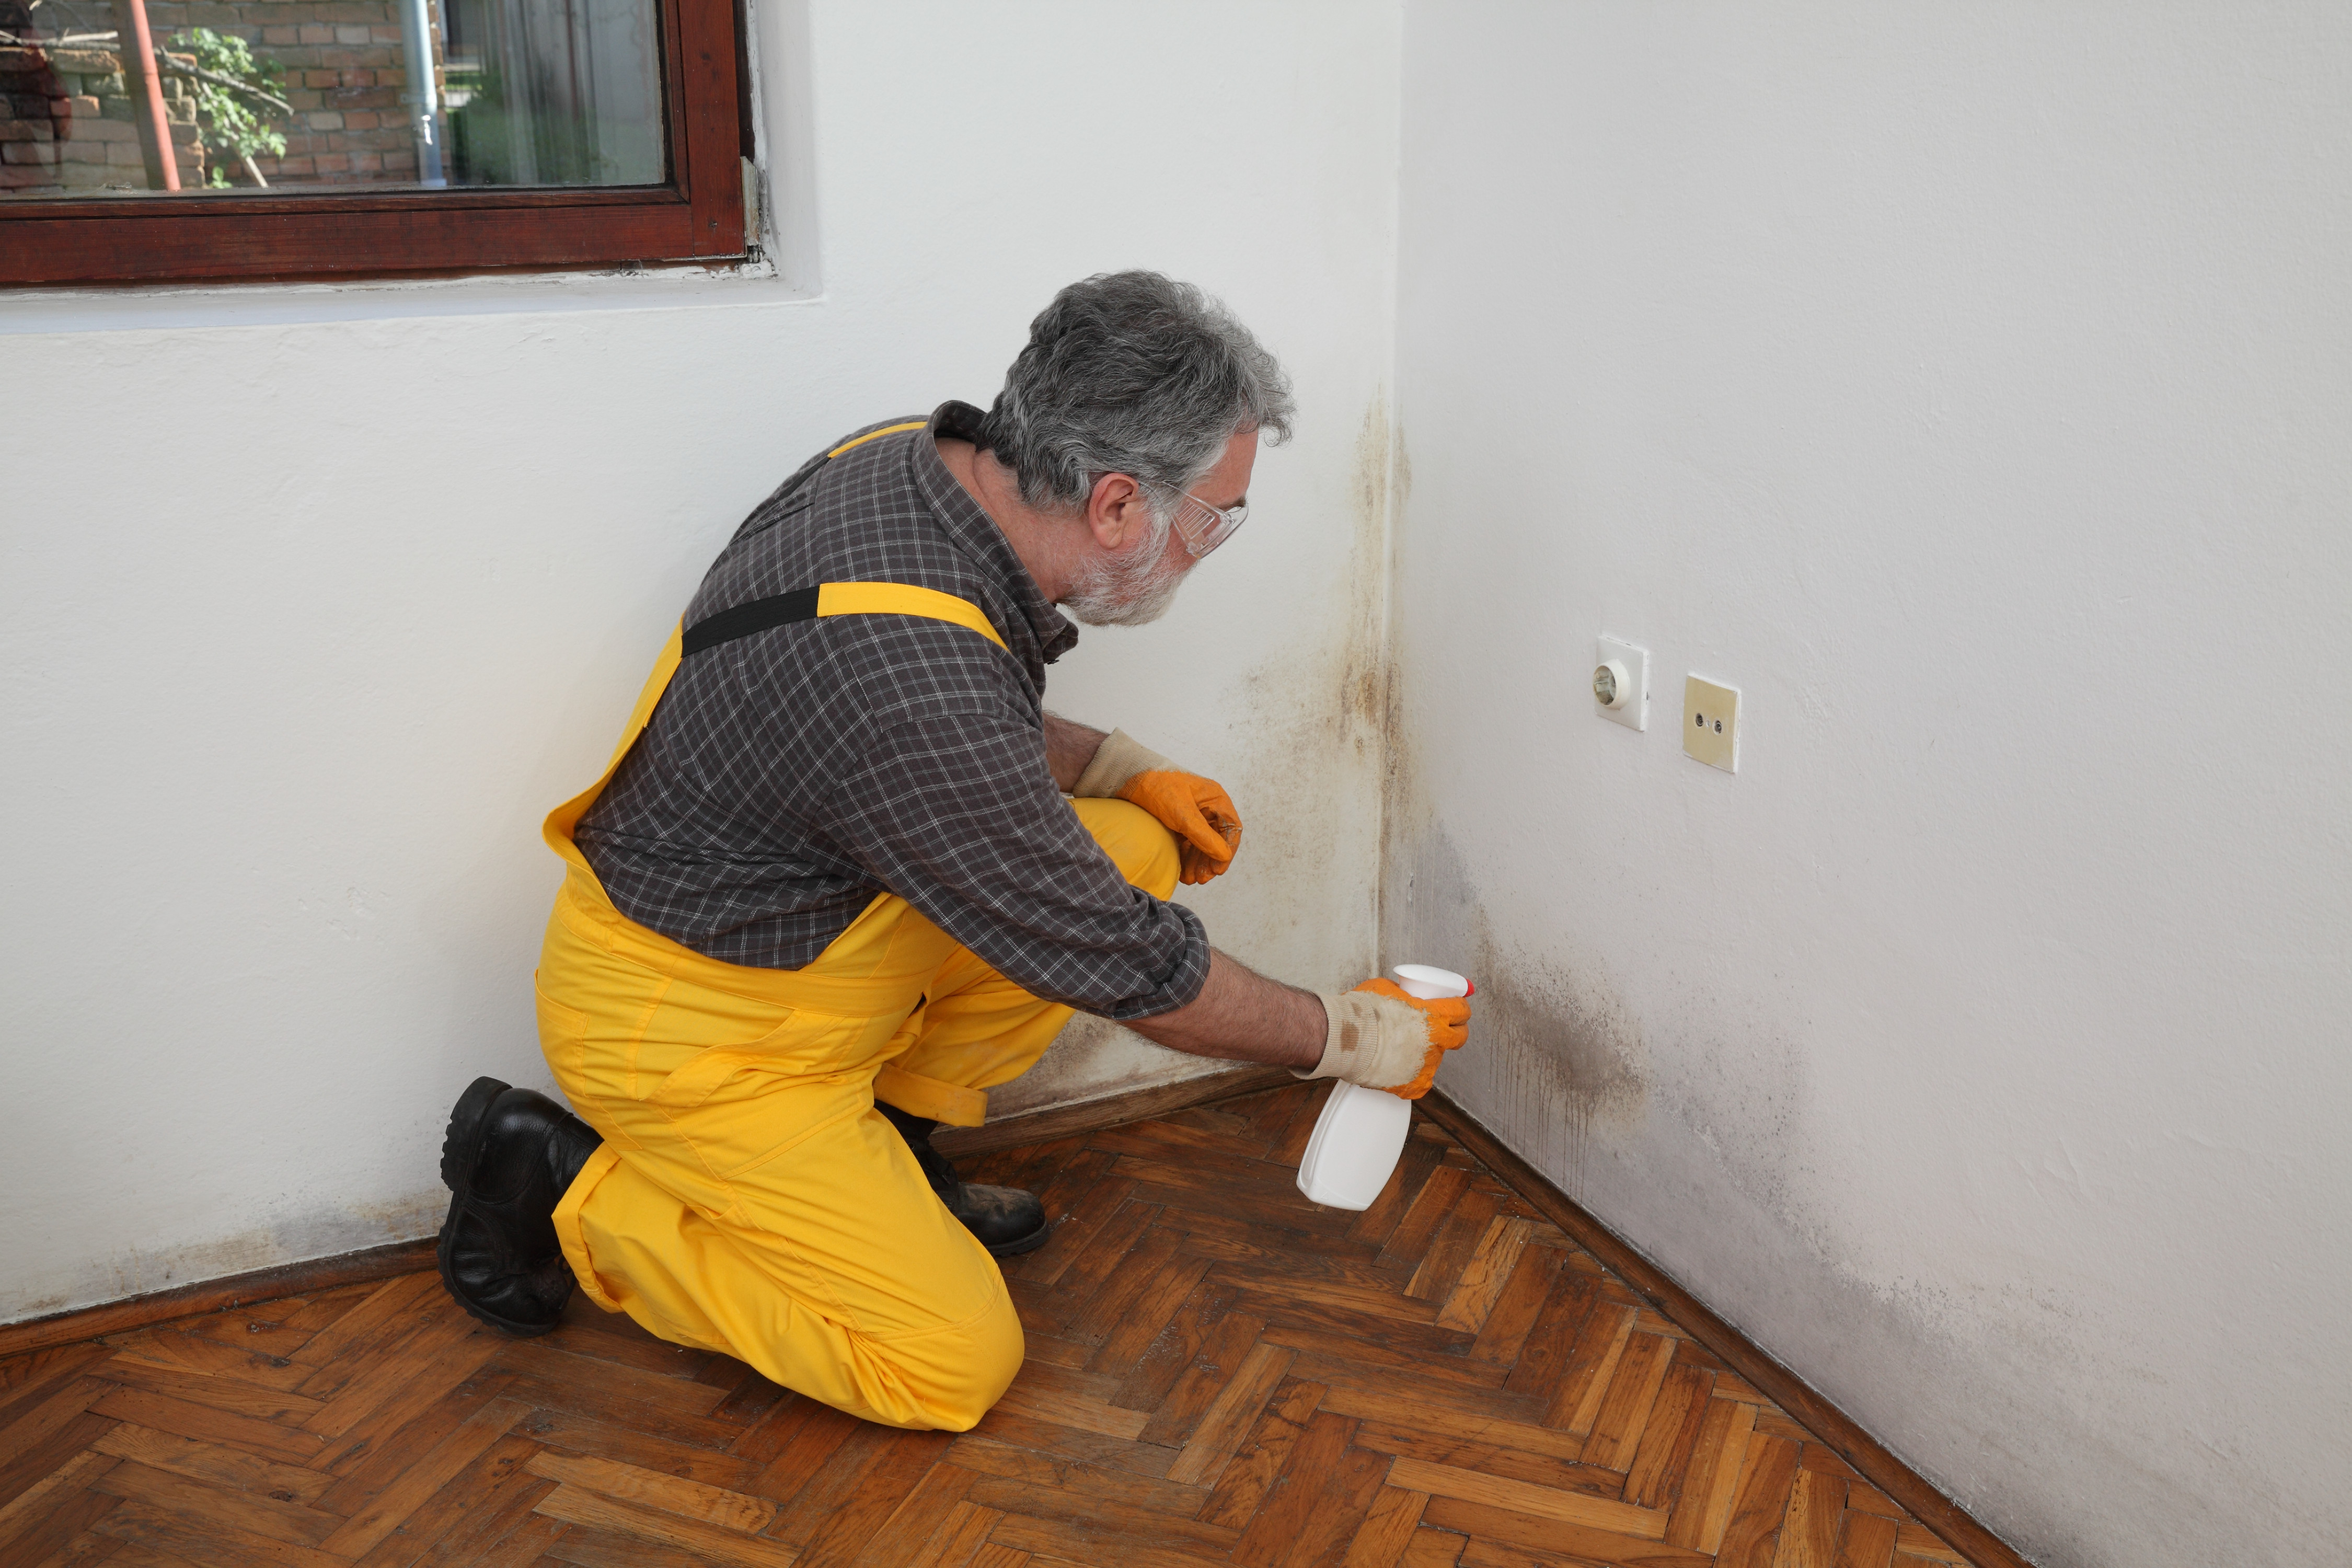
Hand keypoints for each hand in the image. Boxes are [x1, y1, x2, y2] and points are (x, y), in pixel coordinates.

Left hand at [1116, 769, 1243, 883]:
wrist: (1128, 778)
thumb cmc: (1157, 788)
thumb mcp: (1182, 813)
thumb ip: (1204, 836)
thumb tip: (1223, 856)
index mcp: (1215, 798)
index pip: (1231, 828)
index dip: (1227, 851)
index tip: (1218, 869)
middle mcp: (1207, 806)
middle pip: (1217, 839)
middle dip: (1209, 860)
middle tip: (1202, 879)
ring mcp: (1193, 815)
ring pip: (1202, 844)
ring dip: (1198, 862)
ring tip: (1191, 879)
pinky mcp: (1179, 822)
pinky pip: (1189, 843)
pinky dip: (1187, 858)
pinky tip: (1182, 872)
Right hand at [1302, 978, 1473, 1099]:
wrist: (1344, 1038)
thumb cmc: (1362, 1012)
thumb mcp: (1388, 989)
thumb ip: (1404, 995)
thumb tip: (1406, 996)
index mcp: (1433, 1016)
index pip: (1461, 1010)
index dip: (1459, 1008)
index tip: (1455, 1008)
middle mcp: (1435, 1042)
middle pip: (1459, 1037)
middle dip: (1453, 1031)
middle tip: (1438, 1029)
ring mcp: (1425, 1066)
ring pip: (1435, 1060)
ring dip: (1425, 1054)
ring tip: (1401, 1049)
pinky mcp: (1412, 1085)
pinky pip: (1419, 1082)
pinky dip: (1411, 1076)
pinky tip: (1398, 1068)